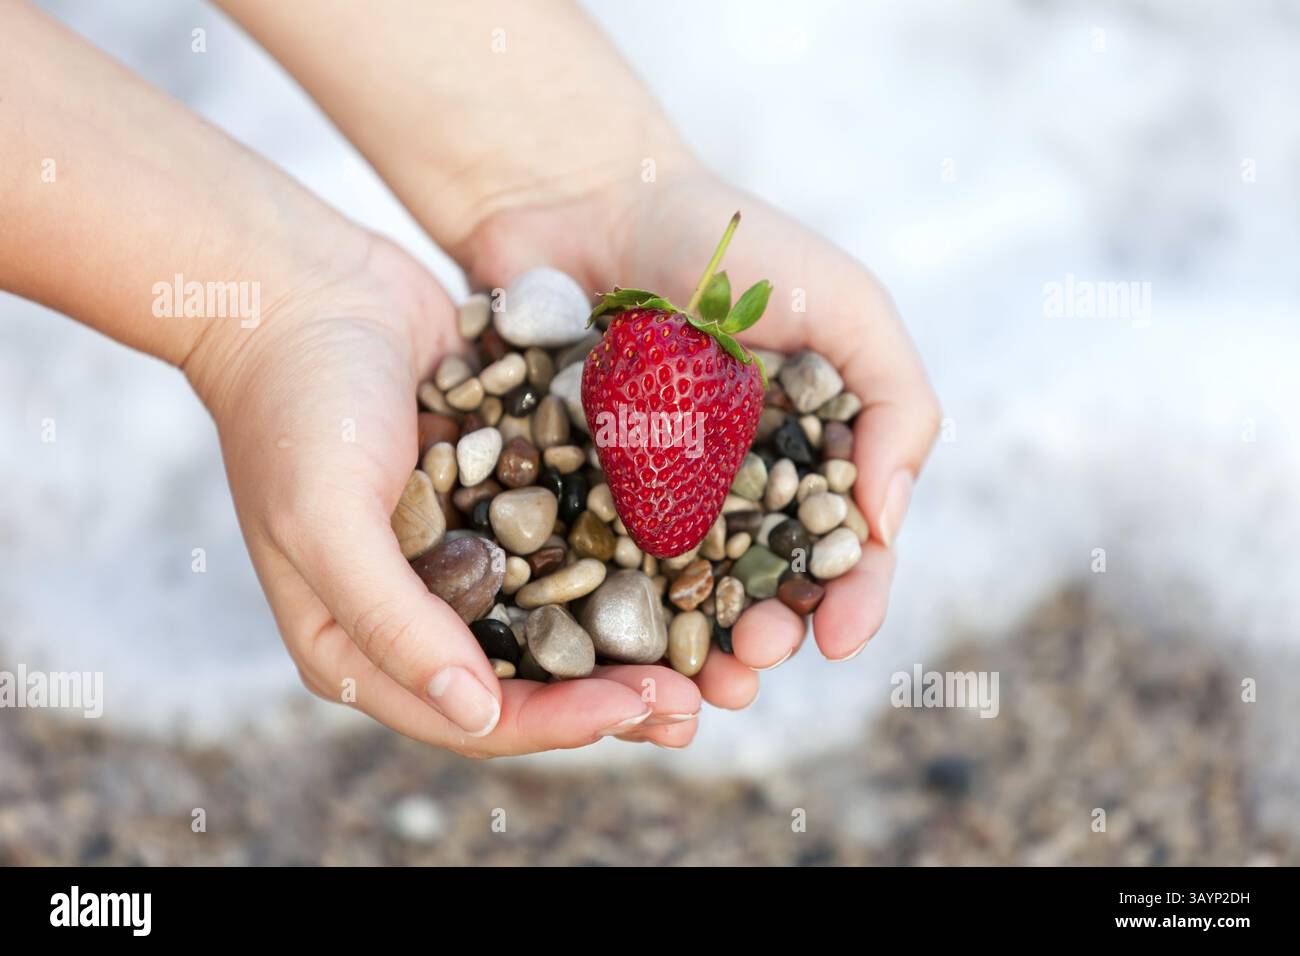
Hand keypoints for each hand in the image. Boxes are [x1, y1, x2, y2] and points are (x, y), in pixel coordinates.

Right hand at [185, 234, 702, 754]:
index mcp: (362, 645)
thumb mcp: (326, 522)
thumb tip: (476, 717)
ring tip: (715, 654)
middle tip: (702, 701)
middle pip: (532, 680)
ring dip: (634, 640)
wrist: (308, 286)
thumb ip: (394, 623)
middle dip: (616, 695)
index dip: (565, 722)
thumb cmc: (296, 408)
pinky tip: (693, 557)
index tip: (647, 706)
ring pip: (564, 617)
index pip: (477, 716)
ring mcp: (468, 550)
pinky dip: (627, 555)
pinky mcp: (504, 493)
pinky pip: (572, 538)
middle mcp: (422, 610)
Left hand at [461, 164, 941, 683]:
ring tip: (691, 689)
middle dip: (766, 637)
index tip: (841, 639)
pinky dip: (606, 615)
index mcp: (806, 453)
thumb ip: (896, 403)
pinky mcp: (578, 491)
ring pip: (681, 599)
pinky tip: (610, 649)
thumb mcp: (847, 304)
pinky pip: (595, 566)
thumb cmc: (733, 245)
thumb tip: (887, 522)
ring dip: (692, 652)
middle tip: (752, 665)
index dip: (853, 597)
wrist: (588, 201)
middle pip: (761, 587)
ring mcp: (654, 495)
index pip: (843, 546)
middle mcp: (735, 486)